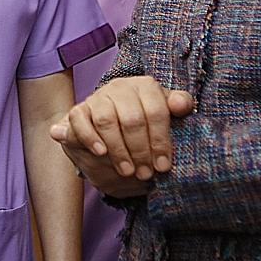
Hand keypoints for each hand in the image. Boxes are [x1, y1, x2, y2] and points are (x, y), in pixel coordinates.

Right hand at [50, 77, 193, 185]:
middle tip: (145, 173)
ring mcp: (97, 98)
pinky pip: (80, 121)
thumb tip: (182, 106)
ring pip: (106, 121)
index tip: (162, 165)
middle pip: (132, 119)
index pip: (156, 111)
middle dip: (140, 150)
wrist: (107, 124)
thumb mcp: (164, 114)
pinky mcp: (78, 110)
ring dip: (118, 150)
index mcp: (145, 86)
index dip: (160, 141)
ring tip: (127, 170)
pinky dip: (90, 138)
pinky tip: (101, 152)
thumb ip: (178, 106)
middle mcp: (120, 88)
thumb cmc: (143, 121)